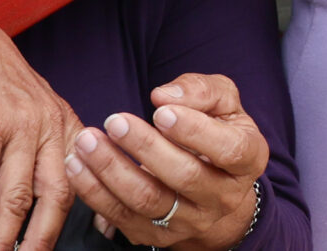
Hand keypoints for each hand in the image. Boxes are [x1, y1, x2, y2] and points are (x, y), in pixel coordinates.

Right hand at [0, 0, 82, 250]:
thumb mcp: (21, 102)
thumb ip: (34, 139)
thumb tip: (31, 185)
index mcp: (60, 119)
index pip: (81, 176)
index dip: (85, 213)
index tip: (90, 238)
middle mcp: (46, 123)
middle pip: (54, 197)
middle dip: (41, 240)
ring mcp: (18, 126)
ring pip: (14, 200)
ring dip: (1, 241)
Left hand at [64, 74, 266, 248]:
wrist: (218, 191)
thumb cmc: (220, 133)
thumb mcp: (225, 104)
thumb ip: (202, 90)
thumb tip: (163, 95)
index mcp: (248, 159)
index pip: (228, 150)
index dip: (194, 131)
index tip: (161, 112)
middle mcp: (223, 197)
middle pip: (183, 176)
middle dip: (144, 147)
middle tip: (115, 121)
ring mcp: (190, 221)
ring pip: (148, 200)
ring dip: (111, 171)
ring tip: (87, 142)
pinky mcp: (157, 236)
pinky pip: (121, 218)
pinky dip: (95, 193)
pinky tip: (78, 166)